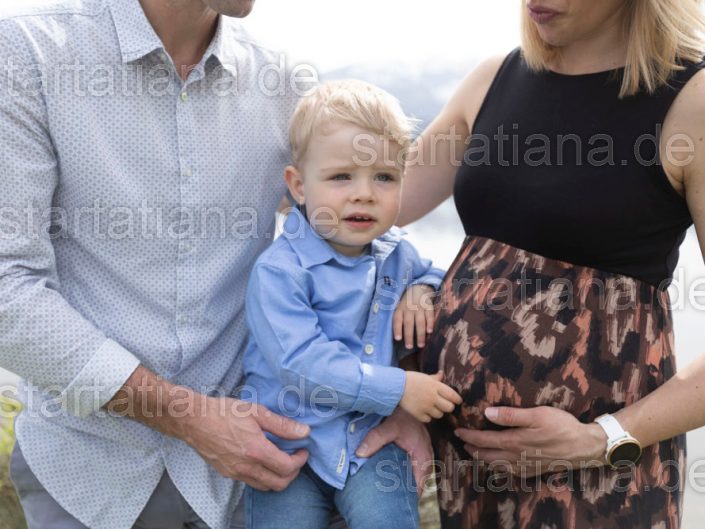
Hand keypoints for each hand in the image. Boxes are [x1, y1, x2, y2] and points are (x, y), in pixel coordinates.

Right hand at [182, 397, 309, 490]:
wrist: (194, 420)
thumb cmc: (224, 412)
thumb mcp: (256, 411)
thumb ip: (281, 424)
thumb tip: (304, 432)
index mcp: (256, 451)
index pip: (287, 467)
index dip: (300, 460)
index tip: (303, 450)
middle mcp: (246, 467)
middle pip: (279, 484)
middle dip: (293, 473)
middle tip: (295, 457)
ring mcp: (235, 473)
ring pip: (265, 486)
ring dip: (278, 477)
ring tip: (281, 459)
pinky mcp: (227, 473)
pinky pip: (251, 482)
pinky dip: (263, 476)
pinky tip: (262, 460)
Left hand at [356, 408, 433, 495]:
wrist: (410, 401)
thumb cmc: (402, 415)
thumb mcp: (388, 426)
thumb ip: (375, 439)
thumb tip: (359, 454)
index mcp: (422, 458)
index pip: (418, 487)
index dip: (407, 498)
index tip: (393, 505)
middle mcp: (426, 459)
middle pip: (417, 484)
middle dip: (404, 493)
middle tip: (387, 502)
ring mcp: (424, 455)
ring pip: (415, 476)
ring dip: (404, 483)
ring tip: (388, 493)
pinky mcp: (419, 451)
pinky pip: (414, 468)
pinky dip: (405, 473)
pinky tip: (392, 476)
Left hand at [393, 284, 435, 348]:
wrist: (419, 288)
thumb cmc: (407, 303)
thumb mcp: (400, 307)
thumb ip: (399, 318)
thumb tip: (397, 337)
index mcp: (400, 308)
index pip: (397, 319)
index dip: (397, 329)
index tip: (398, 339)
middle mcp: (409, 308)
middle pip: (408, 322)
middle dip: (409, 335)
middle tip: (409, 347)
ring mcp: (419, 306)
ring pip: (419, 321)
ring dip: (420, 334)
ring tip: (421, 345)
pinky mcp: (429, 305)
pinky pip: (429, 315)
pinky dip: (430, 323)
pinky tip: (430, 332)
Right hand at [400, 371, 461, 422]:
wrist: (396, 387)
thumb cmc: (411, 379)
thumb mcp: (424, 376)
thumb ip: (435, 378)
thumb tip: (442, 374)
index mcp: (435, 386)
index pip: (452, 395)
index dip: (457, 399)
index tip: (458, 401)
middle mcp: (432, 397)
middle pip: (449, 408)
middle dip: (448, 407)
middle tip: (444, 405)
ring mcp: (425, 406)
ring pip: (439, 415)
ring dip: (437, 412)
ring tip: (432, 407)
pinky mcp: (418, 414)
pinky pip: (429, 419)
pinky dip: (427, 416)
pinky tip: (423, 411)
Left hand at [454, 406, 607, 476]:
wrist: (584, 447)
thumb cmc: (562, 426)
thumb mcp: (537, 414)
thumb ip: (511, 415)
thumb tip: (487, 413)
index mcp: (514, 442)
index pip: (484, 440)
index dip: (469, 435)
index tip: (457, 430)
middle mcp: (516, 457)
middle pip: (487, 455)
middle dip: (472, 448)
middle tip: (462, 441)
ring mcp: (525, 466)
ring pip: (497, 466)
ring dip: (483, 459)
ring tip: (474, 452)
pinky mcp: (534, 470)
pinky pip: (510, 472)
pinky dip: (498, 468)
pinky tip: (499, 465)